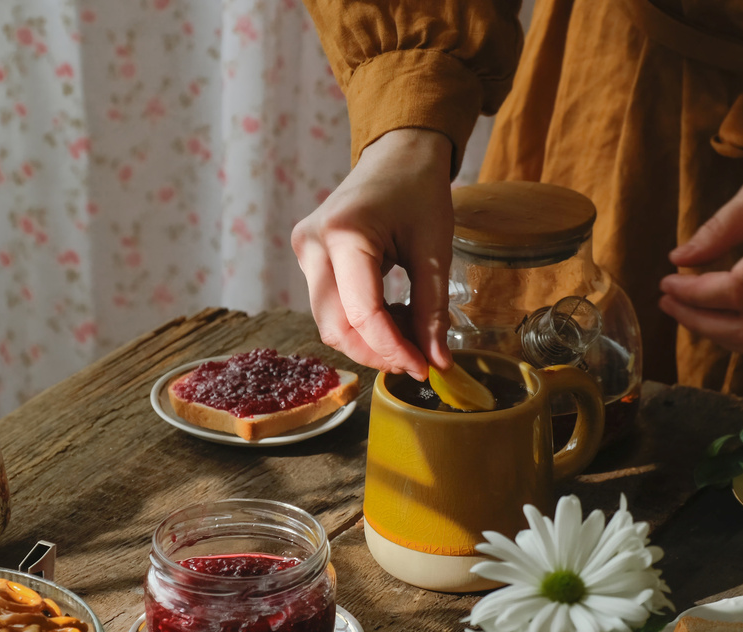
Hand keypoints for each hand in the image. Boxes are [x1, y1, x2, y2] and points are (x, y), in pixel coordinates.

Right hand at [291, 128, 454, 380]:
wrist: (397, 154)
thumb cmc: (419, 190)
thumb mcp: (434, 251)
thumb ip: (433, 309)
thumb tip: (437, 361)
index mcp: (344, 233)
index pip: (362, 314)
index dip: (393, 349)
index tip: (424, 367)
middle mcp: (313, 244)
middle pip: (336, 328)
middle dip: (377, 352)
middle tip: (418, 359)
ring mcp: (305, 252)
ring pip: (330, 324)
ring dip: (370, 341)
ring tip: (410, 332)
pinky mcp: (309, 259)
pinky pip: (331, 308)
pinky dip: (362, 324)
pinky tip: (394, 316)